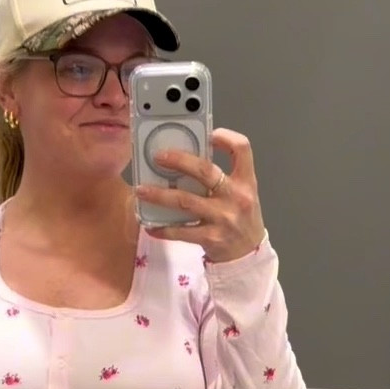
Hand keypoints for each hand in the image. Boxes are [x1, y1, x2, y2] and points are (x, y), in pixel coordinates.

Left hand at [135, 128, 264, 261]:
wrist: (248, 254)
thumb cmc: (241, 218)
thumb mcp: (241, 193)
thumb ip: (222, 177)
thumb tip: (186, 160)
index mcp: (246, 181)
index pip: (242, 149)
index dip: (226, 137)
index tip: (208, 134)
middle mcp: (236, 197)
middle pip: (205, 171)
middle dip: (179, 161)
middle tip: (158, 157)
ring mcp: (223, 218)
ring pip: (186, 201)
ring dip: (160, 195)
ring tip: (141, 190)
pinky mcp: (211, 237)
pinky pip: (182, 231)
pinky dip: (163, 229)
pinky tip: (150, 225)